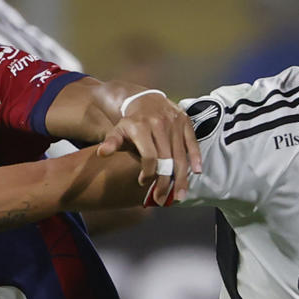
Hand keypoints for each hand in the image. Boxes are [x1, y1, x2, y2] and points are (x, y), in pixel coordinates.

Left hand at [96, 91, 200, 205]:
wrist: (146, 99)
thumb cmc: (131, 122)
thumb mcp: (118, 130)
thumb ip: (112, 142)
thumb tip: (102, 153)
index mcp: (141, 127)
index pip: (149, 156)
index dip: (147, 172)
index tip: (143, 183)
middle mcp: (160, 123)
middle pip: (166, 159)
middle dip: (165, 182)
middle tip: (162, 199)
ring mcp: (175, 122)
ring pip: (180, 155)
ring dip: (181, 178)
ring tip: (180, 195)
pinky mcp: (186, 122)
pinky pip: (192, 143)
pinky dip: (196, 158)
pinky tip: (196, 172)